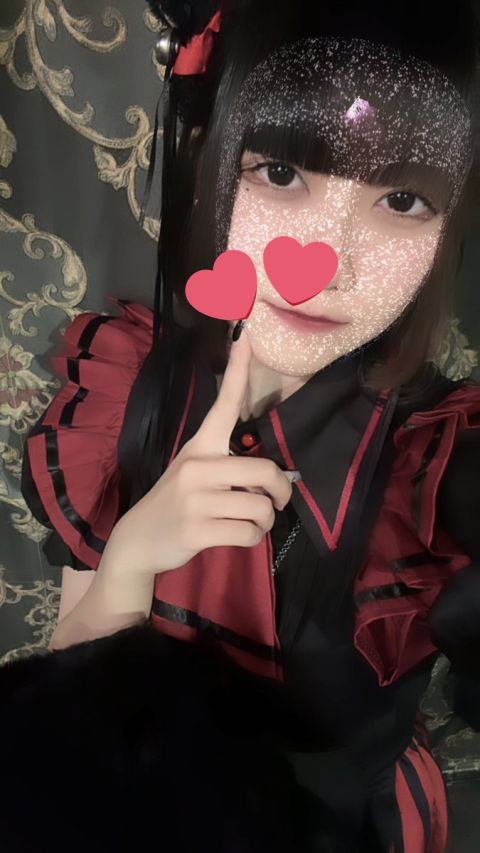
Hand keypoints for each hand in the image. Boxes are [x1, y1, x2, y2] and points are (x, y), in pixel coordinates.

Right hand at [108, 330, 293, 575]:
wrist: (138, 539)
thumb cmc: (177, 503)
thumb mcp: (194, 472)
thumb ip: (228, 467)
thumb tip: (276, 479)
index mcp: (200, 446)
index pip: (224, 404)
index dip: (238, 371)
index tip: (248, 337)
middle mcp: (197, 466)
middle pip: (265, 471)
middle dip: (281, 493)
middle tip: (276, 503)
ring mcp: (195, 500)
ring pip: (260, 509)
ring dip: (265, 522)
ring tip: (249, 522)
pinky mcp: (196, 530)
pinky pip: (249, 534)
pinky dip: (253, 539)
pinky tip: (239, 537)